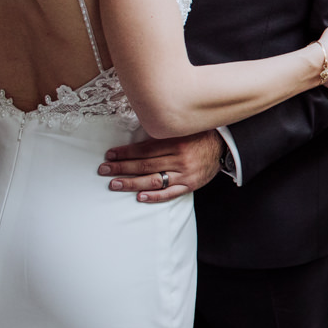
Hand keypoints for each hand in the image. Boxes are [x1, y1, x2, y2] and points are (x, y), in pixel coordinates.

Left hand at [99, 129, 223, 202]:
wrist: (223, 147)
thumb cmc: (198, 136)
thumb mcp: (181, 130)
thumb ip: (161, 135)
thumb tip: (134, 138)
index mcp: (177, 143)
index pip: (145, 150)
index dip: (125, 153)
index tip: (109, 155)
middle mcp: (180, 159)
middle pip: (146, 165)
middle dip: (122, 168)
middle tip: (103, 170)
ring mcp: (185, 174)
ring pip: (154, 181)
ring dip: (132, 183)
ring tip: (114, 184)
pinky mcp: (190, 185)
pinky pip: (170, 194)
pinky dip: (154, 196)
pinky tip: (140, 197)